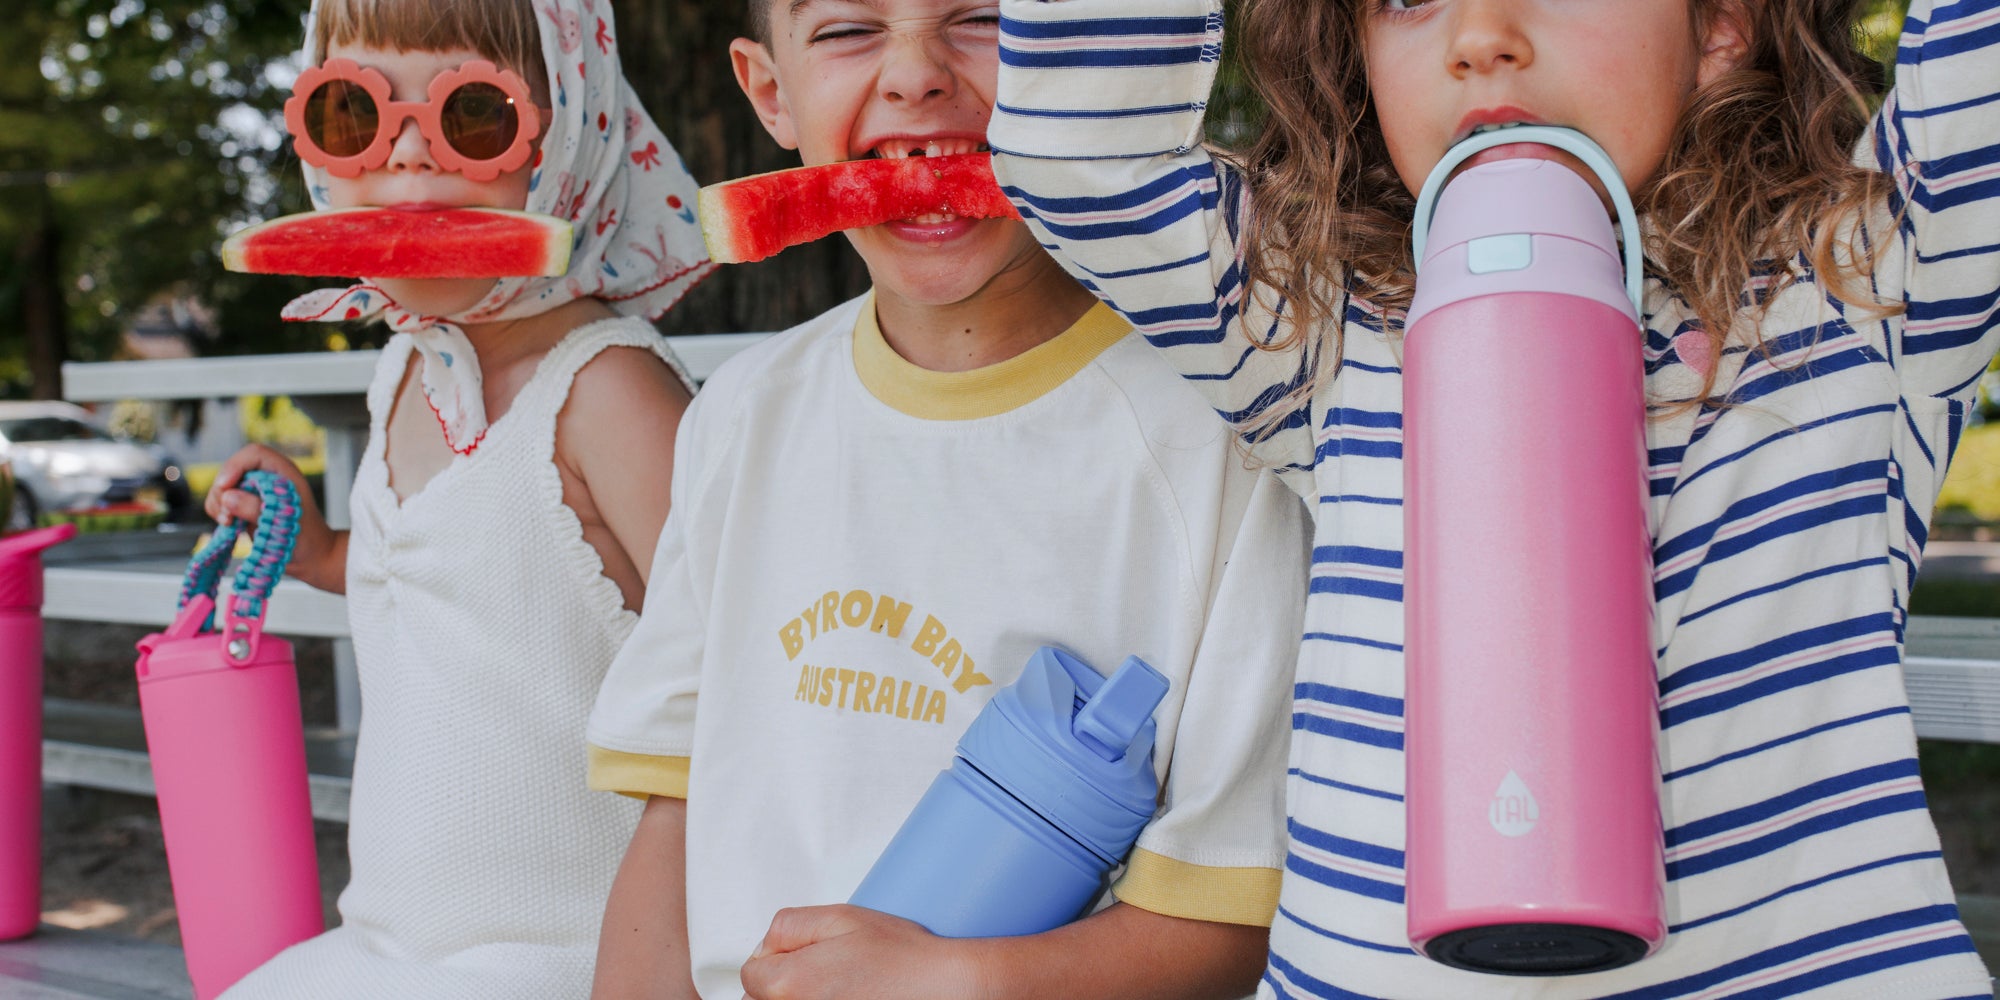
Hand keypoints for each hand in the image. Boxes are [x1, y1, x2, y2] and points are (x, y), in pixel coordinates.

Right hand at [202, 444, 342, 591]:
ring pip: (222, 487)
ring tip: (230, 523)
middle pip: (231, 470)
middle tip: (227, 516)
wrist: (310, 556)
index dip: (235, 466)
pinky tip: (230, 526)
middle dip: (222, 491)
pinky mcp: (244, 506)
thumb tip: (228, 497)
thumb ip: (255, 507)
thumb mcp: (283, 522)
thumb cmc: (306, 537)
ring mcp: (253, 491)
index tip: (225, 487)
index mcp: (283, 472)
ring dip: (218, 504)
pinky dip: (218, 512)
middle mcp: (266, 477)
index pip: (253, 454)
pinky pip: (220, 502)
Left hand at [740, 905, 984, 999]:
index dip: (776, 958)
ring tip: (839, 988)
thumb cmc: (902, 956)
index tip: (805, 955)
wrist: (946, 990)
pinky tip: (849, 996)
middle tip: (826, 972)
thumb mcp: (841, 917)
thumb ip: (788, 926)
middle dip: (783, 984)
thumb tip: (763, 947)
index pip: (752, 974)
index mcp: (788, 985)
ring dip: (799, 997)